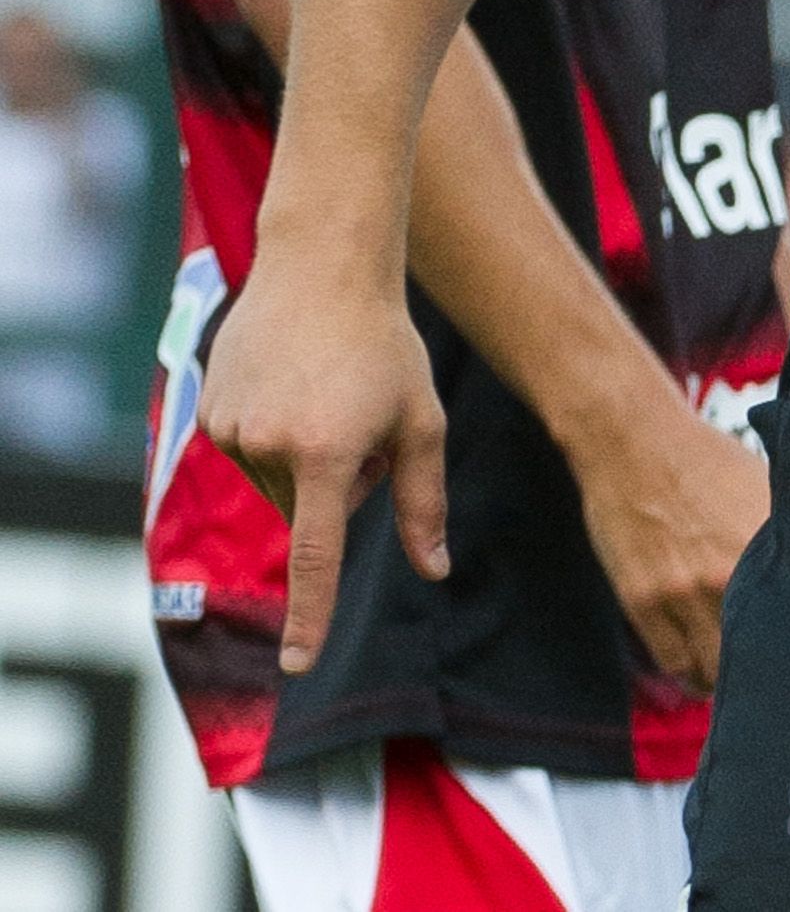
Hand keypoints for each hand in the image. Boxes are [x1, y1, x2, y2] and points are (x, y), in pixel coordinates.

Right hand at [197, 271, 449, 676]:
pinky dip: (275, 439)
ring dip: (307, 462)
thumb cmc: (386, 348)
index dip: (312, 614)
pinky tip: (293, 387)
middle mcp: (269, 448)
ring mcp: (230, 430)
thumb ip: (425, 503)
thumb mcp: (421, 422)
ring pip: (279, 487)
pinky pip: (250, 456)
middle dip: (341, 486)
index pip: (318, 556)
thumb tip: (436, 571)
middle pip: (311, 513)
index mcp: (329, 454)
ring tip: (326, 396)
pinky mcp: (207, 414)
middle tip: (359, 419)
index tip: (298, 664)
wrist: (322, 272)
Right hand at [570, 400, 769, 693]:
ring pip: (710, 669)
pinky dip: (691, 675)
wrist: (636, 442)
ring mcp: (680, 594)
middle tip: (780, 674)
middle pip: (756, 653)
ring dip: (727, 681)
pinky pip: (672, 660)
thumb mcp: (767, 489)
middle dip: (769, 669)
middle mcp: (726, 577)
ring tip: (741, 679)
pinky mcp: (642, 602)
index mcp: (765, 547)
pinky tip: (704, 674)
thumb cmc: (708, 461)